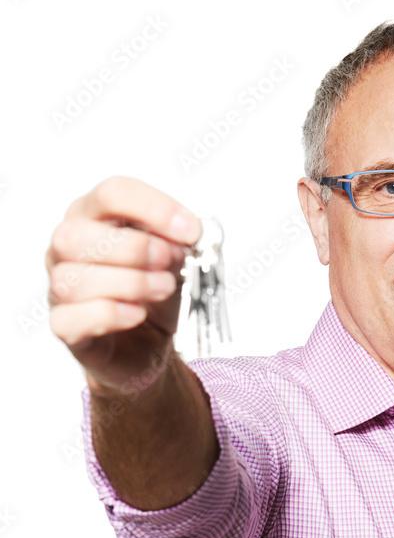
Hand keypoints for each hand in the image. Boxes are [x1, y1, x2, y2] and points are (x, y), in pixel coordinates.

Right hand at [46, 175, 200, 395]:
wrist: (150, 344)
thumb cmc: (153, 295)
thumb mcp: (173, 261)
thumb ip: (176, 240)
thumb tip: (186, 231)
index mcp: (94, 218)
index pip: (111, 193)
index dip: (154, 208)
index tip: (190, 230)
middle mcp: (67, 249)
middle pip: (76, 234)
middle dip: (133, 247)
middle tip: (169, 261)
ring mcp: (60, 288)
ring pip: (72, 279)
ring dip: (130, 283)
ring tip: (163, 288)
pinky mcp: (65, 327)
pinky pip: (69, 319)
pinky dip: (110, 314)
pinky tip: (138, 314)